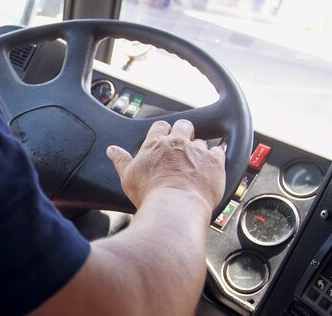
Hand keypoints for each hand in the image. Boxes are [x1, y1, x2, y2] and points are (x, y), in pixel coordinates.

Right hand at [106, 119, 225, 211]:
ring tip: (196, 163)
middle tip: (181, 145)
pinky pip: (219, 151)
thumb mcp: (128, 176)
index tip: (163, 137)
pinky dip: (217, 156)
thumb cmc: (150, 194)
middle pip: (183, 125)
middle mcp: (177, 143)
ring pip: (201, 141)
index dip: (163, 130)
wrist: (175, 207)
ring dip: (198, 149)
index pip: (160, 126)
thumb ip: (121, 160)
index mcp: (155, 144)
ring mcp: (197, 152)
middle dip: (183, 131)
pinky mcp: (214, 162)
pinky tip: (213, 164)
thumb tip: (112, 150)